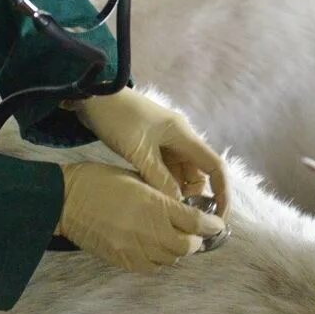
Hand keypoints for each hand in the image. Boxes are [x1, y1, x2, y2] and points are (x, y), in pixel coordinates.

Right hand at [56, 162, 224, 272]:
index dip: (212, 225)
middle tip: (194, 232)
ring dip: (176, 250)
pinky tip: (154, 248)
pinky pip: (151, 268)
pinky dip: (158, 259)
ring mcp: (136, 249)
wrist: (65, 201)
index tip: (217, 224)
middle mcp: (150, 231)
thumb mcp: (138, 178)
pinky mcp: (123, 260)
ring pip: (171, 259)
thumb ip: (163, 195)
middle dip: (195, 240)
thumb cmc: (101, 181)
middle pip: (188, 246)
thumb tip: (185, 207)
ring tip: (172, 238)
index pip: (196, 222)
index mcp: (155, 205)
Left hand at [72, 90, 229, 215]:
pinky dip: (161, 184)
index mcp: (184, 136)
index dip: (222, 192)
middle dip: (193, 196)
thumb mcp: (139, 151)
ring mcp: (165, 143)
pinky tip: (151, 196)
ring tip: (161, 209)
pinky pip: (165, 170)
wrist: (93, 96)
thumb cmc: (118, 119)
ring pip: (180, 174)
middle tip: (177, 216)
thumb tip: (178, 206)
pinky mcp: (151, 146)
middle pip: (197, 174)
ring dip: (175, 191)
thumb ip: (159, 179)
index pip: (215, 167)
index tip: (219, 216)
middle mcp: (180, 139)